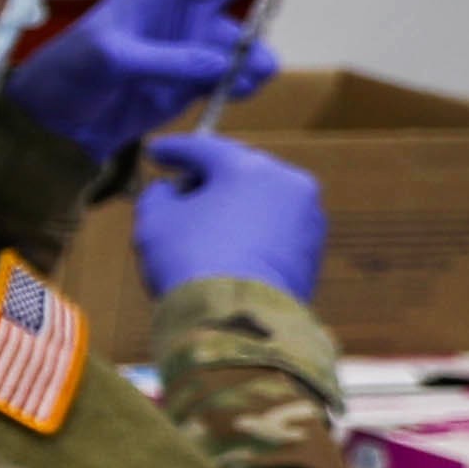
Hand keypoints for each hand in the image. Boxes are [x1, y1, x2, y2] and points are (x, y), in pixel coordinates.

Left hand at [15, 0, 362, 155]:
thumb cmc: (70, 74)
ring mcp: (201, 37)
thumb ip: (166, 59)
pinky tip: (220, 94)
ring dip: (255, 57)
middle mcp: (189, 3)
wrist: (60, 122)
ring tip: (230, 80)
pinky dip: (243, 84)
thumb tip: (221, 64)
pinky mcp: (205, 73)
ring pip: (255, 38)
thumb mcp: (108, 59)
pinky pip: (245, 73)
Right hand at [129, 132, 327, 305]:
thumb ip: (159, 194)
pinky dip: (251, 231)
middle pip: (241, 171)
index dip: (174, 150)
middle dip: (210, 178)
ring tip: (204, 224)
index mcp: (249, 167)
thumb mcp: (155, 220)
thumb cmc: (191, 262)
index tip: (156, 152)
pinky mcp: (313, 251)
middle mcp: (287, 183)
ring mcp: (307, 218)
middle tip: (181, 187)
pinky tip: (228, 248)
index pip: (206, 148)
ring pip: (262, 201)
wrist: (237, 319)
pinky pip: (275, 229)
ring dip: (234, 206)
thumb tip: (171, 191)